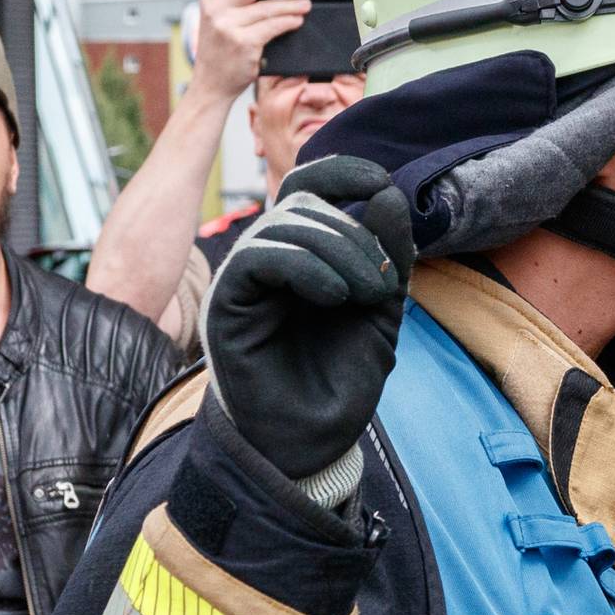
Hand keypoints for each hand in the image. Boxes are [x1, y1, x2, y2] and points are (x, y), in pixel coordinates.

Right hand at [189, 0, 310, 104]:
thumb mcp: (218, 20)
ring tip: (305, 4)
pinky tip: (297, 20)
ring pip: (267, 7)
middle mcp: (216, 9)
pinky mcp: (243, 43)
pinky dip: (288, 21)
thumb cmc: (220, 52)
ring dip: (291, 4)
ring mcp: (228, 26)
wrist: (210, 86)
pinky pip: (273, 26)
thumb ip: (235, 2)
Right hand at [202, 156, 416, 483]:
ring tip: (368, 296)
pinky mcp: (226, 304)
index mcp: (301, 253)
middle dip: (356, 235)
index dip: (342, 172)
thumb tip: (387, 191)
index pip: (309, 185)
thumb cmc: (341, 380)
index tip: (382, 184)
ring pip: (282, 224)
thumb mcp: (380, 309)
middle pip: (303, 204)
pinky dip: (304, 265)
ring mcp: (243, 280)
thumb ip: (386, 254)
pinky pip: (258, 256)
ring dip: (338, 250)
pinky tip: (336, 296)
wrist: (313, 442)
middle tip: (385, 285)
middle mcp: (267, 259)